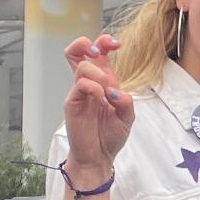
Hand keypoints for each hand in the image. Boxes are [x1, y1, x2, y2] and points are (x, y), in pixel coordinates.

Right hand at [62, 34, 134, 179]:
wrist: (99, 157)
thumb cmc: (111, 136)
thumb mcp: (128, 118)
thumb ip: (126, 101)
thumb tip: (114, 90)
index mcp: (104, 81)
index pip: (98, 52)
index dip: (105, 42)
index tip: (117, 45)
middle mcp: (90, 83)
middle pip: (78, 50)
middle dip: (89, 43)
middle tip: (99, 53)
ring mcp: (79, 92)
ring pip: (82, 65)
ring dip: (99, 74)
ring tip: (106, 93)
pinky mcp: (72, 102)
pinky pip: (80, 84)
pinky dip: (94, 88)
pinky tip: (102, 101)